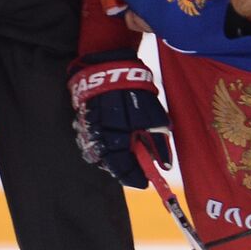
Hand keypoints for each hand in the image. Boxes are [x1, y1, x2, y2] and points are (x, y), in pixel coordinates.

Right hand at [68, 49, 171, 188]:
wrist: (108, 67)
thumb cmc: (133, 91)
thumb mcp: (153, 117)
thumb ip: (158, 143)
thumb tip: (165, 165)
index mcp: (114, 141)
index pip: (122, 170)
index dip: (135, 178)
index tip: (146, 183)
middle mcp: (98, 141)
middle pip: (112, 165)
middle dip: (127, 169)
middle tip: (141, 169)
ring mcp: (88, 132)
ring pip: (103, 155)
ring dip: (118, 158)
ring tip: (132, 153)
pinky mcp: (85, 123)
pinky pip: (97, 143)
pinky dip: (110, 146)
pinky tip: (120, 140)